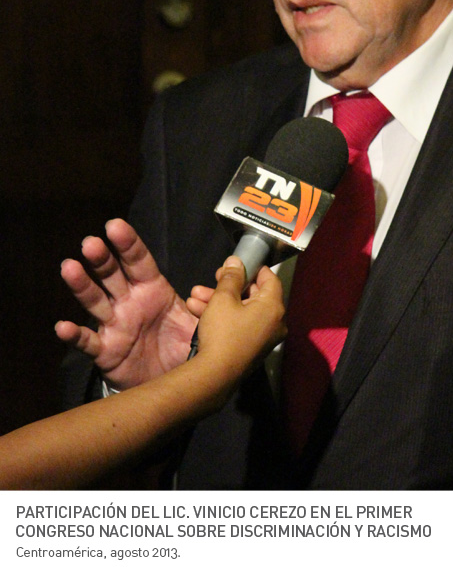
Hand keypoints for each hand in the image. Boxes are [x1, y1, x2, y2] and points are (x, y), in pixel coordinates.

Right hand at [55, 219, 197, 389]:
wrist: (173, 383)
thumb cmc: (183, 345)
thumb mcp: (201, 319)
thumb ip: (213, 297)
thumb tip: (233, 271)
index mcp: (153, 289)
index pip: (139, 261)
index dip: (128, 243)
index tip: (115, 226)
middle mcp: (130, 302)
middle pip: (112, 274)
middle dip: (102, 258)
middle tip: (92, 242)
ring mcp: (115, 324)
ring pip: (95, 301)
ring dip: (82, 285)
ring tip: (70, 267)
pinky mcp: (106, 350)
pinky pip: (88, 341)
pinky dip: (74, 334)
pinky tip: (63, 326)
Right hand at [192, 258, 285, 405]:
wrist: (214, 376)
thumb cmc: (223, 332)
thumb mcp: (223, 299)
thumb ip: (231, 277)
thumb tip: (236, 261)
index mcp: (274, 307)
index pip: (270, 278)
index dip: (253, 268)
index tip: (237, 263)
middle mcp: (274, 322)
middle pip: (253, 295)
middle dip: (228, 285)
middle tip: (214, 277)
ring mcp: (263, 337)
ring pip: (241, 310)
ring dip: (218, 301)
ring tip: (194, 295)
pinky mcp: (250, 348)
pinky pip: (238, 325)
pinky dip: (221, 317)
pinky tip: (196, 310)